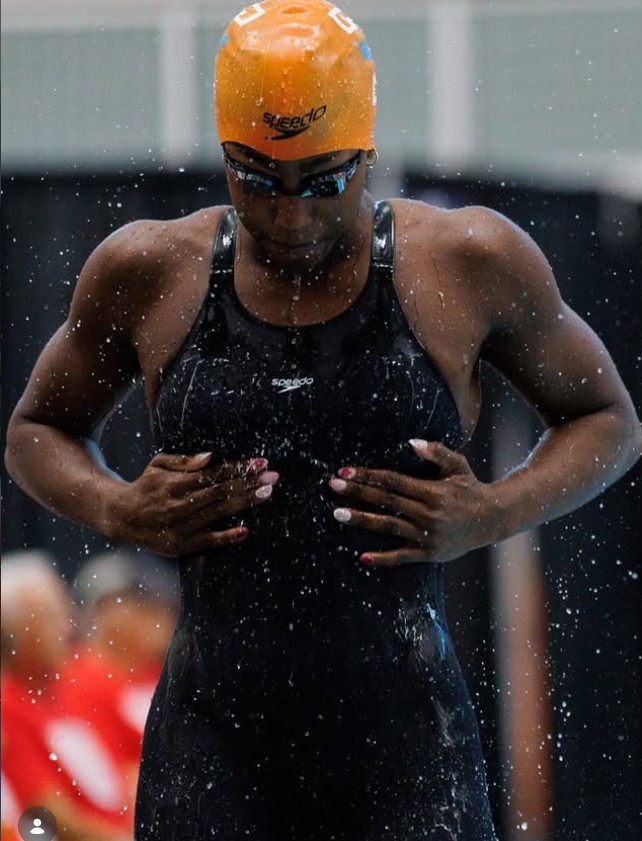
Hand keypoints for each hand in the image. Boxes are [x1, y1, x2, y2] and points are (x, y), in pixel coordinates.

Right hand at [106, 452, 278, 555]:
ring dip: (244, 503)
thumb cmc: (146, 485)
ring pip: (218, 513)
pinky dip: (226, 537)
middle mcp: (180, 504)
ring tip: (266, 494)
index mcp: (176, 483)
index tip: (261, 462)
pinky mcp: (180, 545)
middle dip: (249, 483)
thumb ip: (184, 461)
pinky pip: (207, 541)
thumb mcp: (159, 464)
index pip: (214, 474)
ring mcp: (181, 526)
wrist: (121, 516)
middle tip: (273, 477)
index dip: (239, 468)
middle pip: (221, 492)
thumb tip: (211, 457)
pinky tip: (245, 531)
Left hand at [329, 439, 498, 565]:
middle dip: (357, 493)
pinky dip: (382, 559)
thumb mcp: (458, 465)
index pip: (393, 481)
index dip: (368, 475)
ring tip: (337, 514)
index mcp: (433, 492)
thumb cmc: (470, 488)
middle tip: (332, 486)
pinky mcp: (430, 555)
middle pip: (386, 501)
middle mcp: (429, 514)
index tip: (345, 471)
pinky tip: (362, 557)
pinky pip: (402, 557)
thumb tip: (411, 442)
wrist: (492, 520)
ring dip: (362, 520)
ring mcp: (428, 536)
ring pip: (389, 527)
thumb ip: (436, 452)